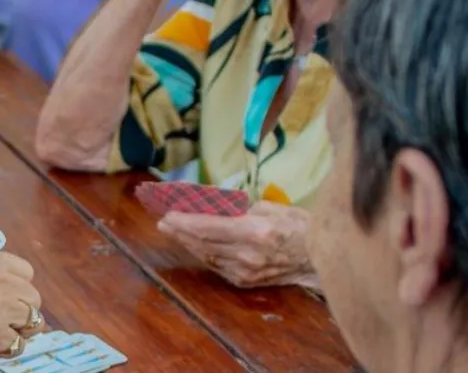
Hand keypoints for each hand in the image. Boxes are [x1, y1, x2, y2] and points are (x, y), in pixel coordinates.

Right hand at [0, 252, 41, 355]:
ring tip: (0, 329)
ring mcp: (2, 309)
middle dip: (20, 306)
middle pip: (32, 297)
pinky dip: (7, 347)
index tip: (5, 291)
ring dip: (18, 326)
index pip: (25, 272)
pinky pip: (16, 345)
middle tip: (2, 314)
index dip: (16, 284)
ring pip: (33, 321)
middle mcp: (3, 283)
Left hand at [157, 201, 315, 288]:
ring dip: (187, 243)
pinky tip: (193, 244)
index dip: (184, 221)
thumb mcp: (269, 207)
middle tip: (163, 221)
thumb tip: (208, 204)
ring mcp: (246, 272)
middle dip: (179, 231)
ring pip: (206, 256)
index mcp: (255, 232)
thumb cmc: (298, 226)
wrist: (322, 259)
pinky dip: (202, 253)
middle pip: (202, 243)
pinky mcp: (245, 282)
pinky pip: (216, 266)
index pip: (208, 226)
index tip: (167, 213)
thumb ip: (237, 208)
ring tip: (173, 230)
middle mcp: (247, 255)